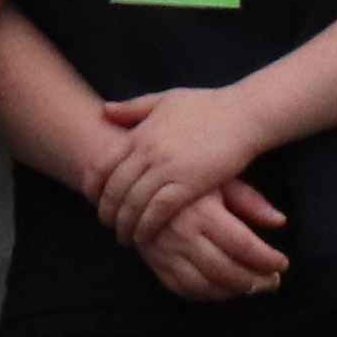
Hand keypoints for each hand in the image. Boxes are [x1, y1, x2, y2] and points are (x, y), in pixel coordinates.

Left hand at [85, 83, 275, 253]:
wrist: (244, 115)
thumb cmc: (208, 106)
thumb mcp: (166, 99)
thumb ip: (134, 108)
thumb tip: (104, 111)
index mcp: (140, 133)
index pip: (102, 165)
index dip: (92, 187)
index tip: (92, 200)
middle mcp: (148, 152)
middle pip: (114, 190)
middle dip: (106, 212)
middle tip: (107, 225)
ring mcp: (167, 169)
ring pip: (133, 204)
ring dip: (124, 225)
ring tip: (124, 236)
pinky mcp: (188, 184)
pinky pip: (158, 211)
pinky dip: (146, 226)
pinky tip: (144, 236)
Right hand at [125, 174, 291, 301]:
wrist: (136, 178)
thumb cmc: (188, 176)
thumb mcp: (221, 179)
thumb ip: (251, 201)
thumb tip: (280, 221)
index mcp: (202, 212)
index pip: (242, 245)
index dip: (266, 259)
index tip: (282, 263)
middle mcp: (182, 235)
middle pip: (225, 270)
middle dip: (254, 281)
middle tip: (272, 281)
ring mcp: (165, 251)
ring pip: (203, 285)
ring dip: (232, 292)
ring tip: (252, 287)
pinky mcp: (154, 261)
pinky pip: (180, 288)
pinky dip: (205, 295)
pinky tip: (223, 289)